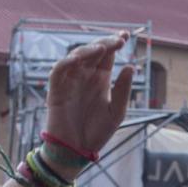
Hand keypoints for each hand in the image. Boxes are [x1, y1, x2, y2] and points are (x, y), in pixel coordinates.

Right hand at [44, 35, 132, 166]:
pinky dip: (66, 63)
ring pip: (76, 57)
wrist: (77, 151)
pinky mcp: (56, 90)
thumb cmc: (97, 133)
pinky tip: (78, 59)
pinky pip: (58, 71)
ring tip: (102, 49)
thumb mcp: (116, 112)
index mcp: (100, 79)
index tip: (126, 35)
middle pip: (93, 52)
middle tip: (117, 41)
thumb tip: (131, 66)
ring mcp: (70, 81)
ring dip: (88, 50)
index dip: (114, 42)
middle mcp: (85, 76)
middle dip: (105, 43)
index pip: (107, 55)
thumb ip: (122, 90)